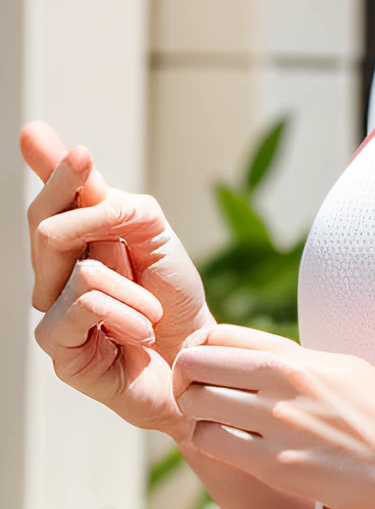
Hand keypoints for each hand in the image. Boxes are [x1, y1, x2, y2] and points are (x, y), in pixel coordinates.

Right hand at [21, 121, 214, 439]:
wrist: (196, 362)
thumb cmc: (175, 304)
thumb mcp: (155, 239)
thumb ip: (117, 205)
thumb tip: (80, 164)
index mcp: (77, 243)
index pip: (53, 201)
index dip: (55, 173)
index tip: (65, 146)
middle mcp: (55, 274)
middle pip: (44, 225)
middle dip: (82, 208)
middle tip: (127, 213)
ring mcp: (52, 311)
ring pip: (76, 267)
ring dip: (129, 285)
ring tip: (151, 310)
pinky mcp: (58, 347)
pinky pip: (83, 303)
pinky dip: (124, 312)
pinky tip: (142, 329)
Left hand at [173, 326, 374, 508]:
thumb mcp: (352, 371)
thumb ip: (306, 363)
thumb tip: (273, 361)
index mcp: (303, 356)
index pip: (220, 334)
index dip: (202, 351)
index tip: (209, 371)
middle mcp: (285, 382)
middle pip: (194, 363)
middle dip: (186, 381)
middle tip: (198, 398)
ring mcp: (278, 424)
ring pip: (195, 405)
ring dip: (195, 415)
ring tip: (215, 425)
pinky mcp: (277, 466)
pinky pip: (211, 445)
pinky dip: (210, 445)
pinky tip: (231, 450)